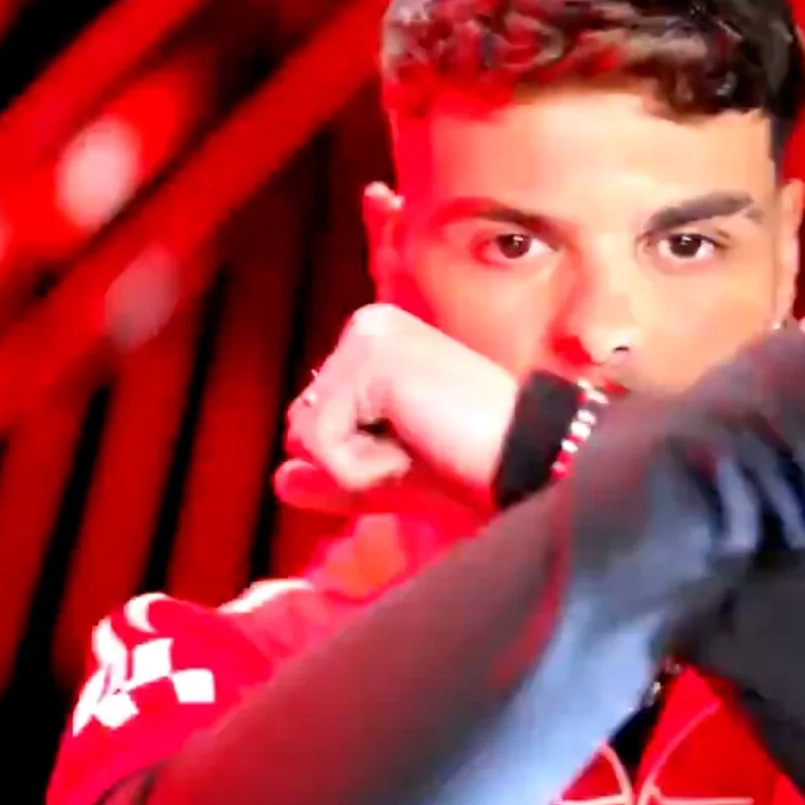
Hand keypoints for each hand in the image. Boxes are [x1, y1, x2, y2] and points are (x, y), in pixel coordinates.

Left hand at [276, 304, 518, 514]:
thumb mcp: (390, 474)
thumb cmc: (471, 465)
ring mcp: (367, 338)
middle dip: (351, 459)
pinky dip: (362, 469)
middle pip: (300, 423)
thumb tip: (278, 480)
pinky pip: (320, 443)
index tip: (420, 445)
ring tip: (421, 446)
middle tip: (422, 448)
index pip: (313, 416)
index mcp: (373, 338)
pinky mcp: (370, 364)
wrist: (526, 459)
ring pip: (305, 434)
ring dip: (359, 465)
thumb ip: (334, 475)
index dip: (355, 455)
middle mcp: (366, 324)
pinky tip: (417, 447)